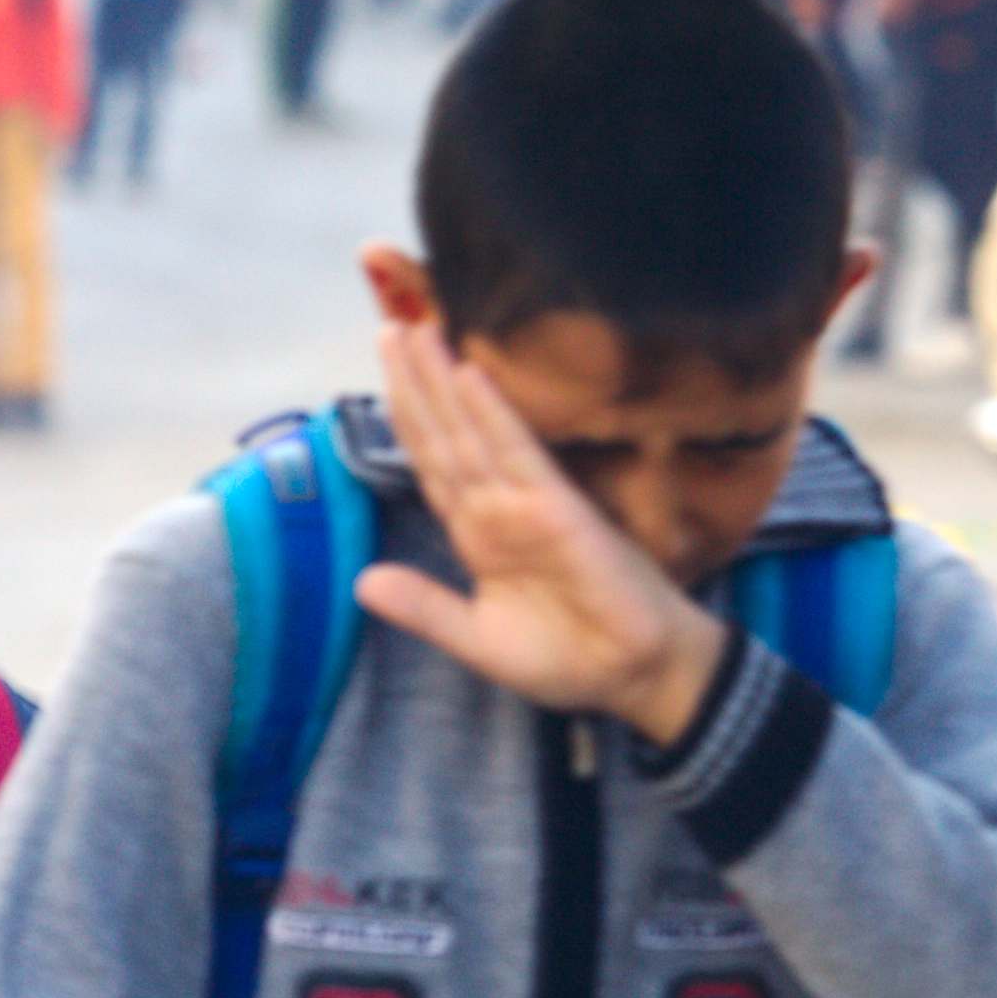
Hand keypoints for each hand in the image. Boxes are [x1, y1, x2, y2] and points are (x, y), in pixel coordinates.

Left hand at [358, 320, 729, 748]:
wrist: (635, 677)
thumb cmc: (567, 657)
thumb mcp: (479, 640)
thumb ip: (424, 608)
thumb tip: (362, 582)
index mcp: (476, 530)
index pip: (431, 460)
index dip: (405, 414)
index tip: (383, 366)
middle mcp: (496, 506)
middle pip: (444, 433)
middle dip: (415, 380)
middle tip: (389, 320)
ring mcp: (526, 503)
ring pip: (471, 431)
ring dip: (441, 380)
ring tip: (415, 327)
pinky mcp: (559, 510)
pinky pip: (517, 454)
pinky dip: (492, 414)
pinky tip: (468, 374)